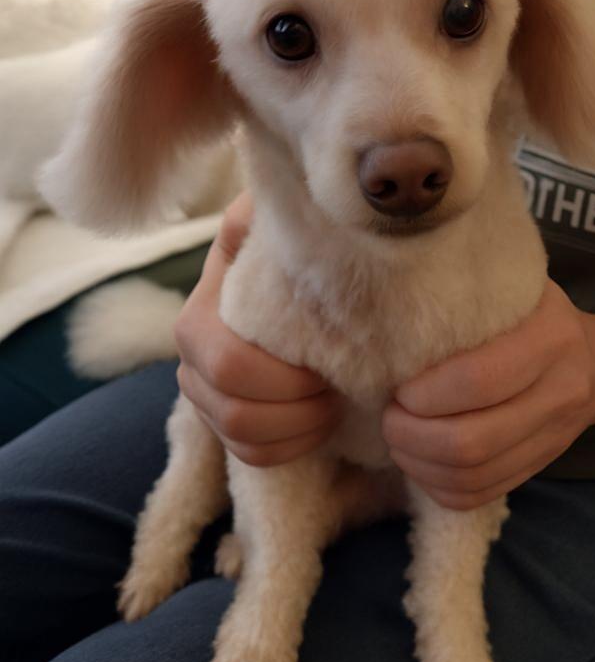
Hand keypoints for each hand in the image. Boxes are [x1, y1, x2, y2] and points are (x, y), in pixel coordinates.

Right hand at [175, 192, 340, 465]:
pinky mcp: (224, 423)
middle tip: (336, 384)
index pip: (230, 367)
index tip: (327, 360)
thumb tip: (274, 204)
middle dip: (298, 408)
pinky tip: (321, 419)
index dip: (285, 378)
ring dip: (300, 430)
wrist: (291, 282)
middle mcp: (191, 362)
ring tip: (333, 400)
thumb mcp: (274, 220)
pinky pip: (254, 457)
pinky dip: (294, 447)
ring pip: (246, 441)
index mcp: (200, 317)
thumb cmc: (289, 249)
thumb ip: (268, 211)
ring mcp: (204, 397)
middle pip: (237, 414)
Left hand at [382, 279, 594, 509]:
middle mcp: (560, 393)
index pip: (478, 380)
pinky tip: (419, 462)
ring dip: (418, 463)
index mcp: (551, 339)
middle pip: (471, 441)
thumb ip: (467, 295)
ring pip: (471, 475)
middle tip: (389, 417)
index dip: (426, 393)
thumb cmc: (534, 315)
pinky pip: (478, 495)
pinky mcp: (538, 467)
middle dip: (412, 435)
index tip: (399, 387)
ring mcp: (552, 439)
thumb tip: (393, 303)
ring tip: (398, 438)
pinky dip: (437, 485)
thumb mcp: (514, 287)